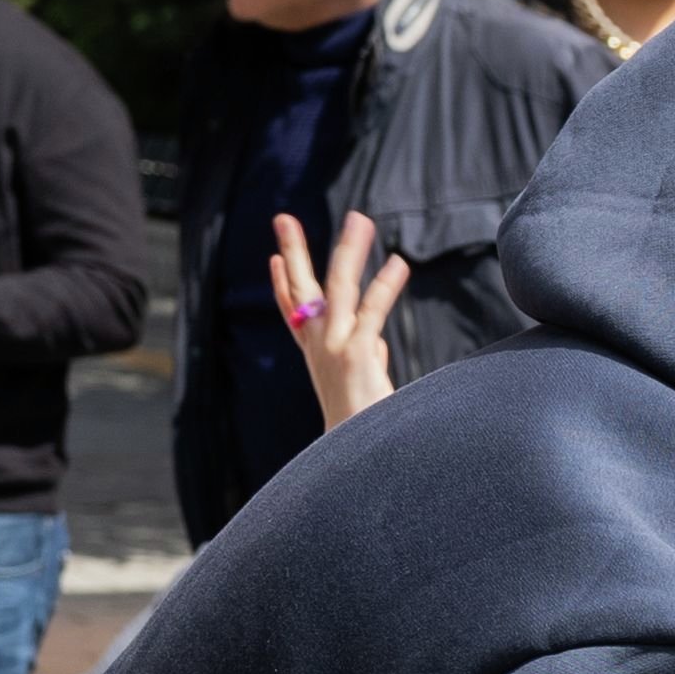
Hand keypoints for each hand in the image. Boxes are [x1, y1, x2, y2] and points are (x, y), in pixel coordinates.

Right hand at [270, 211, 411, 432]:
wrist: (355, 454)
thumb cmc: (362, 425)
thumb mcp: (361, 387)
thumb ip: (367, 360)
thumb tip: (378, 346)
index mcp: (316, 354)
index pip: (293, 313)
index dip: (283, 285)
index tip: (277, 260)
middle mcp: (318, 346)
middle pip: (301, 289)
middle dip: (293, 251)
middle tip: (283, 218)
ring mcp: (334, 346)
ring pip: (339, 286)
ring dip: (349, 249)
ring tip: (359, 219)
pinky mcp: (356, 353)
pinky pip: (372, 311)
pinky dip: (386, 285)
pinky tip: (398, 263)